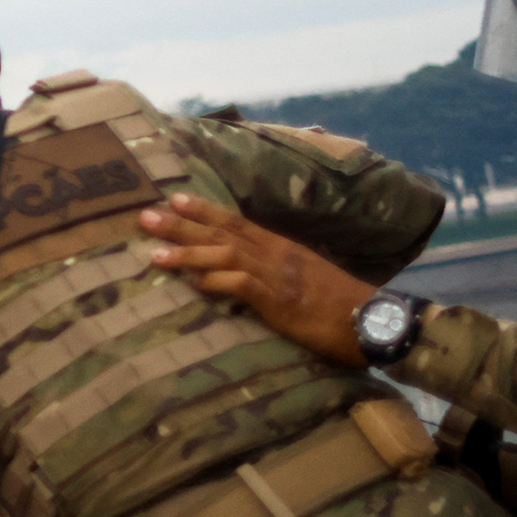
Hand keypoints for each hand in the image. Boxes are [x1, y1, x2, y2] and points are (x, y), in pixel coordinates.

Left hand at [141, 194, 372, 366]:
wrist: (370, 318)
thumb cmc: (340, 303)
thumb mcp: (305, 277)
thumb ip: (277, 270)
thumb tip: (247, 271)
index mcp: (281, 246)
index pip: (237, 221)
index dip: (204, 210)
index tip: (175, 197)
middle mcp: (276, 254)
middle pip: (223, 232)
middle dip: (183, 224)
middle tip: (145, 216)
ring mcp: (277, 276)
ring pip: (226, 254)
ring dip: (189, 251)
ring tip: (155, 252)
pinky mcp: (280, 301)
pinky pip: (243, 286)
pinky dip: (218, 281)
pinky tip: (194, 282)